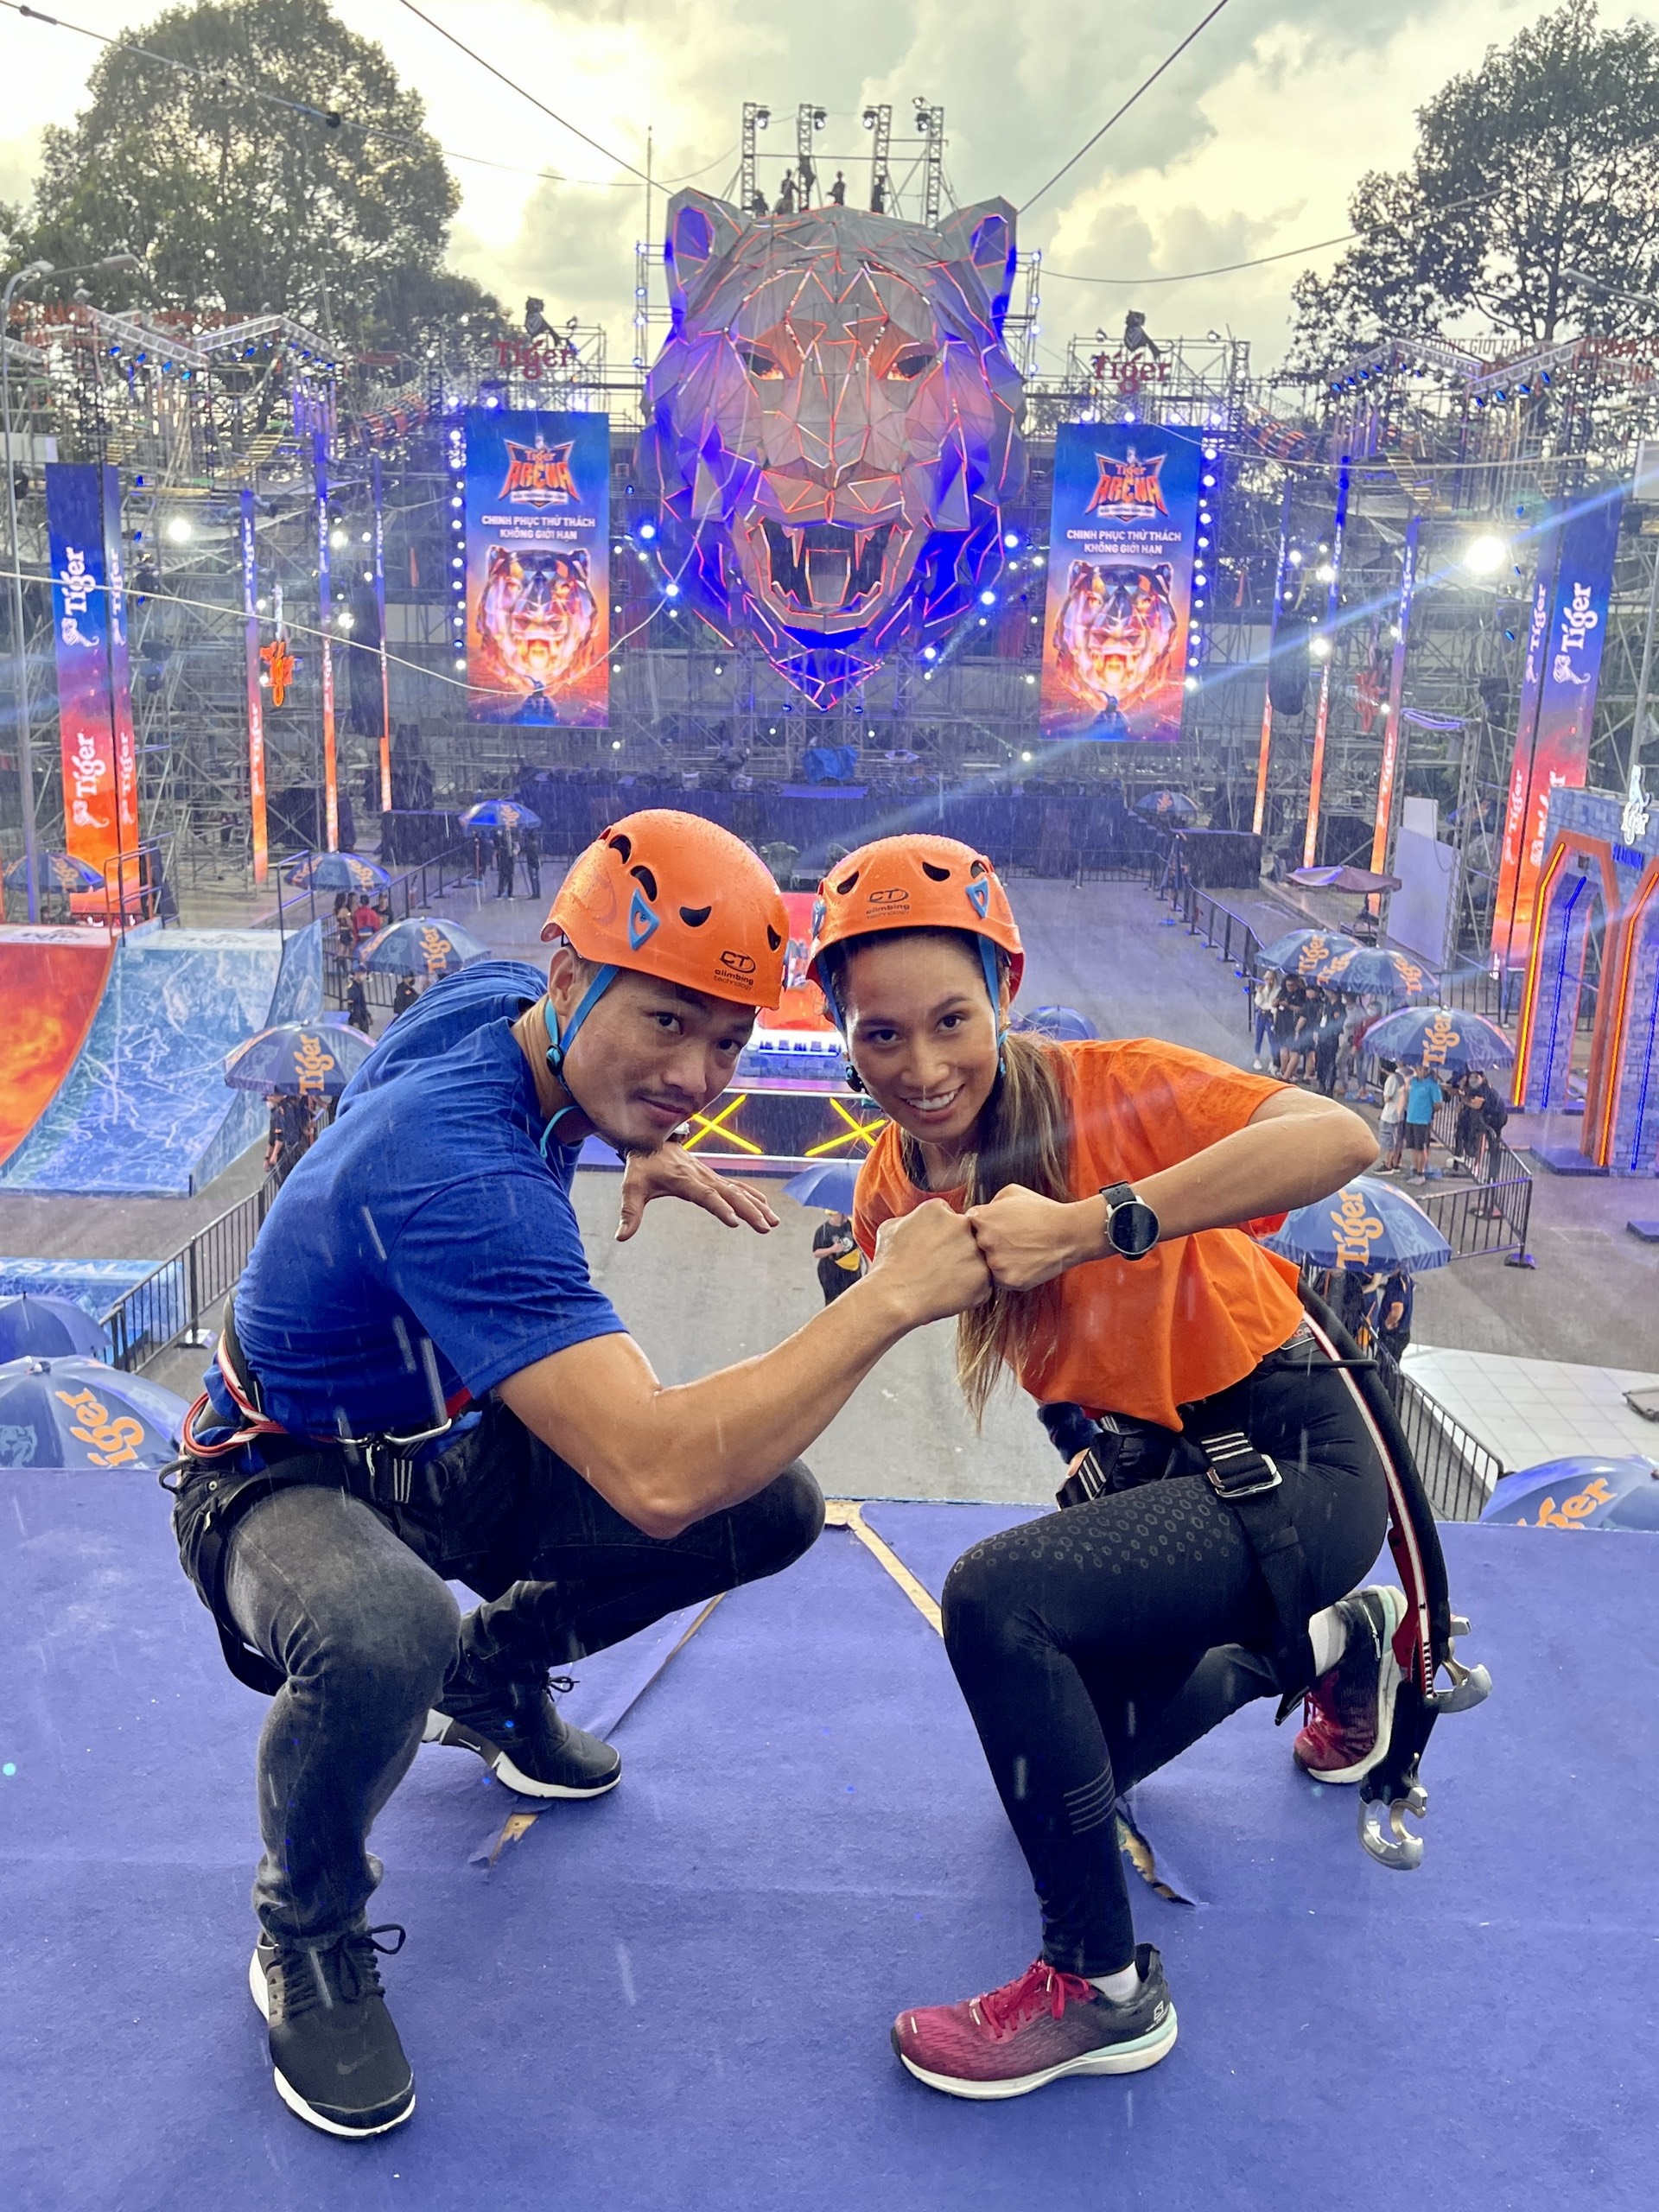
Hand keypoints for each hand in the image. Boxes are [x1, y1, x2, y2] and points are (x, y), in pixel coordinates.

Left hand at [615, 1145, 780, 1242]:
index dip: (719, 1208)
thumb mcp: (631, 1187)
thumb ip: (629, 1212)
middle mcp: (702, 1176)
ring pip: (738, 1190)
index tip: (734, 1221)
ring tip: (773, 1222)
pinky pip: (737, 1186)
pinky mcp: (714, 1177)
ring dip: (756, 1206)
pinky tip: (766, 1208)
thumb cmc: (641, 1165)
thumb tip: (621, 1237)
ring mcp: (710, 1175)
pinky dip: (753, 1196)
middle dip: (749, 1211)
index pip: (705, 1195)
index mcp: (683, 1180)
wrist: (651, 1140)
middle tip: (764, 1227)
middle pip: (730, 1194)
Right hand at [866, 1200, 990, 1324]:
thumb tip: (916, 1221)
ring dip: (966, 1269)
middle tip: (939, 1267)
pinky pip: (983, 1283)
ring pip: (978, 1259)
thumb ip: (911, 1218)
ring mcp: (975, 1251)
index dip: (941, 1235)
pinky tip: (949, 1294)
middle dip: (957, 1249)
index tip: (932, 1249)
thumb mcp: (890, 1228)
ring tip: (943, 1282)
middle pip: (968, 1235)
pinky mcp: (983, 1278)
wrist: (892, 1297)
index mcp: (939, 1209)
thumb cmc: (888, 1266)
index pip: (949, 1217)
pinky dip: (970, 1291)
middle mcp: (962, 1224)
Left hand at [964, 1183, 1096, 1290]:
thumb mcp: (1011, 1192)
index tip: (998, 1228)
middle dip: (989, 1245)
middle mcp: (983, 1240)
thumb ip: (989, 1203)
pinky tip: (1025, 1262)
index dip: (982, 1228)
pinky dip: (1010, 1274)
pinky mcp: (1008, 1281)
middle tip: (1011, 1241)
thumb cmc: (1042, 1210)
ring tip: (1020, 1251)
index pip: (968, 1228)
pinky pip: (1001, 1280)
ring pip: (987, 1266)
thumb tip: (978, 1214)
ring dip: (999, 1261)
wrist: (1068, 1233)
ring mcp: (995, 1262)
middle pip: (975, 1248)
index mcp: (980, 1218)